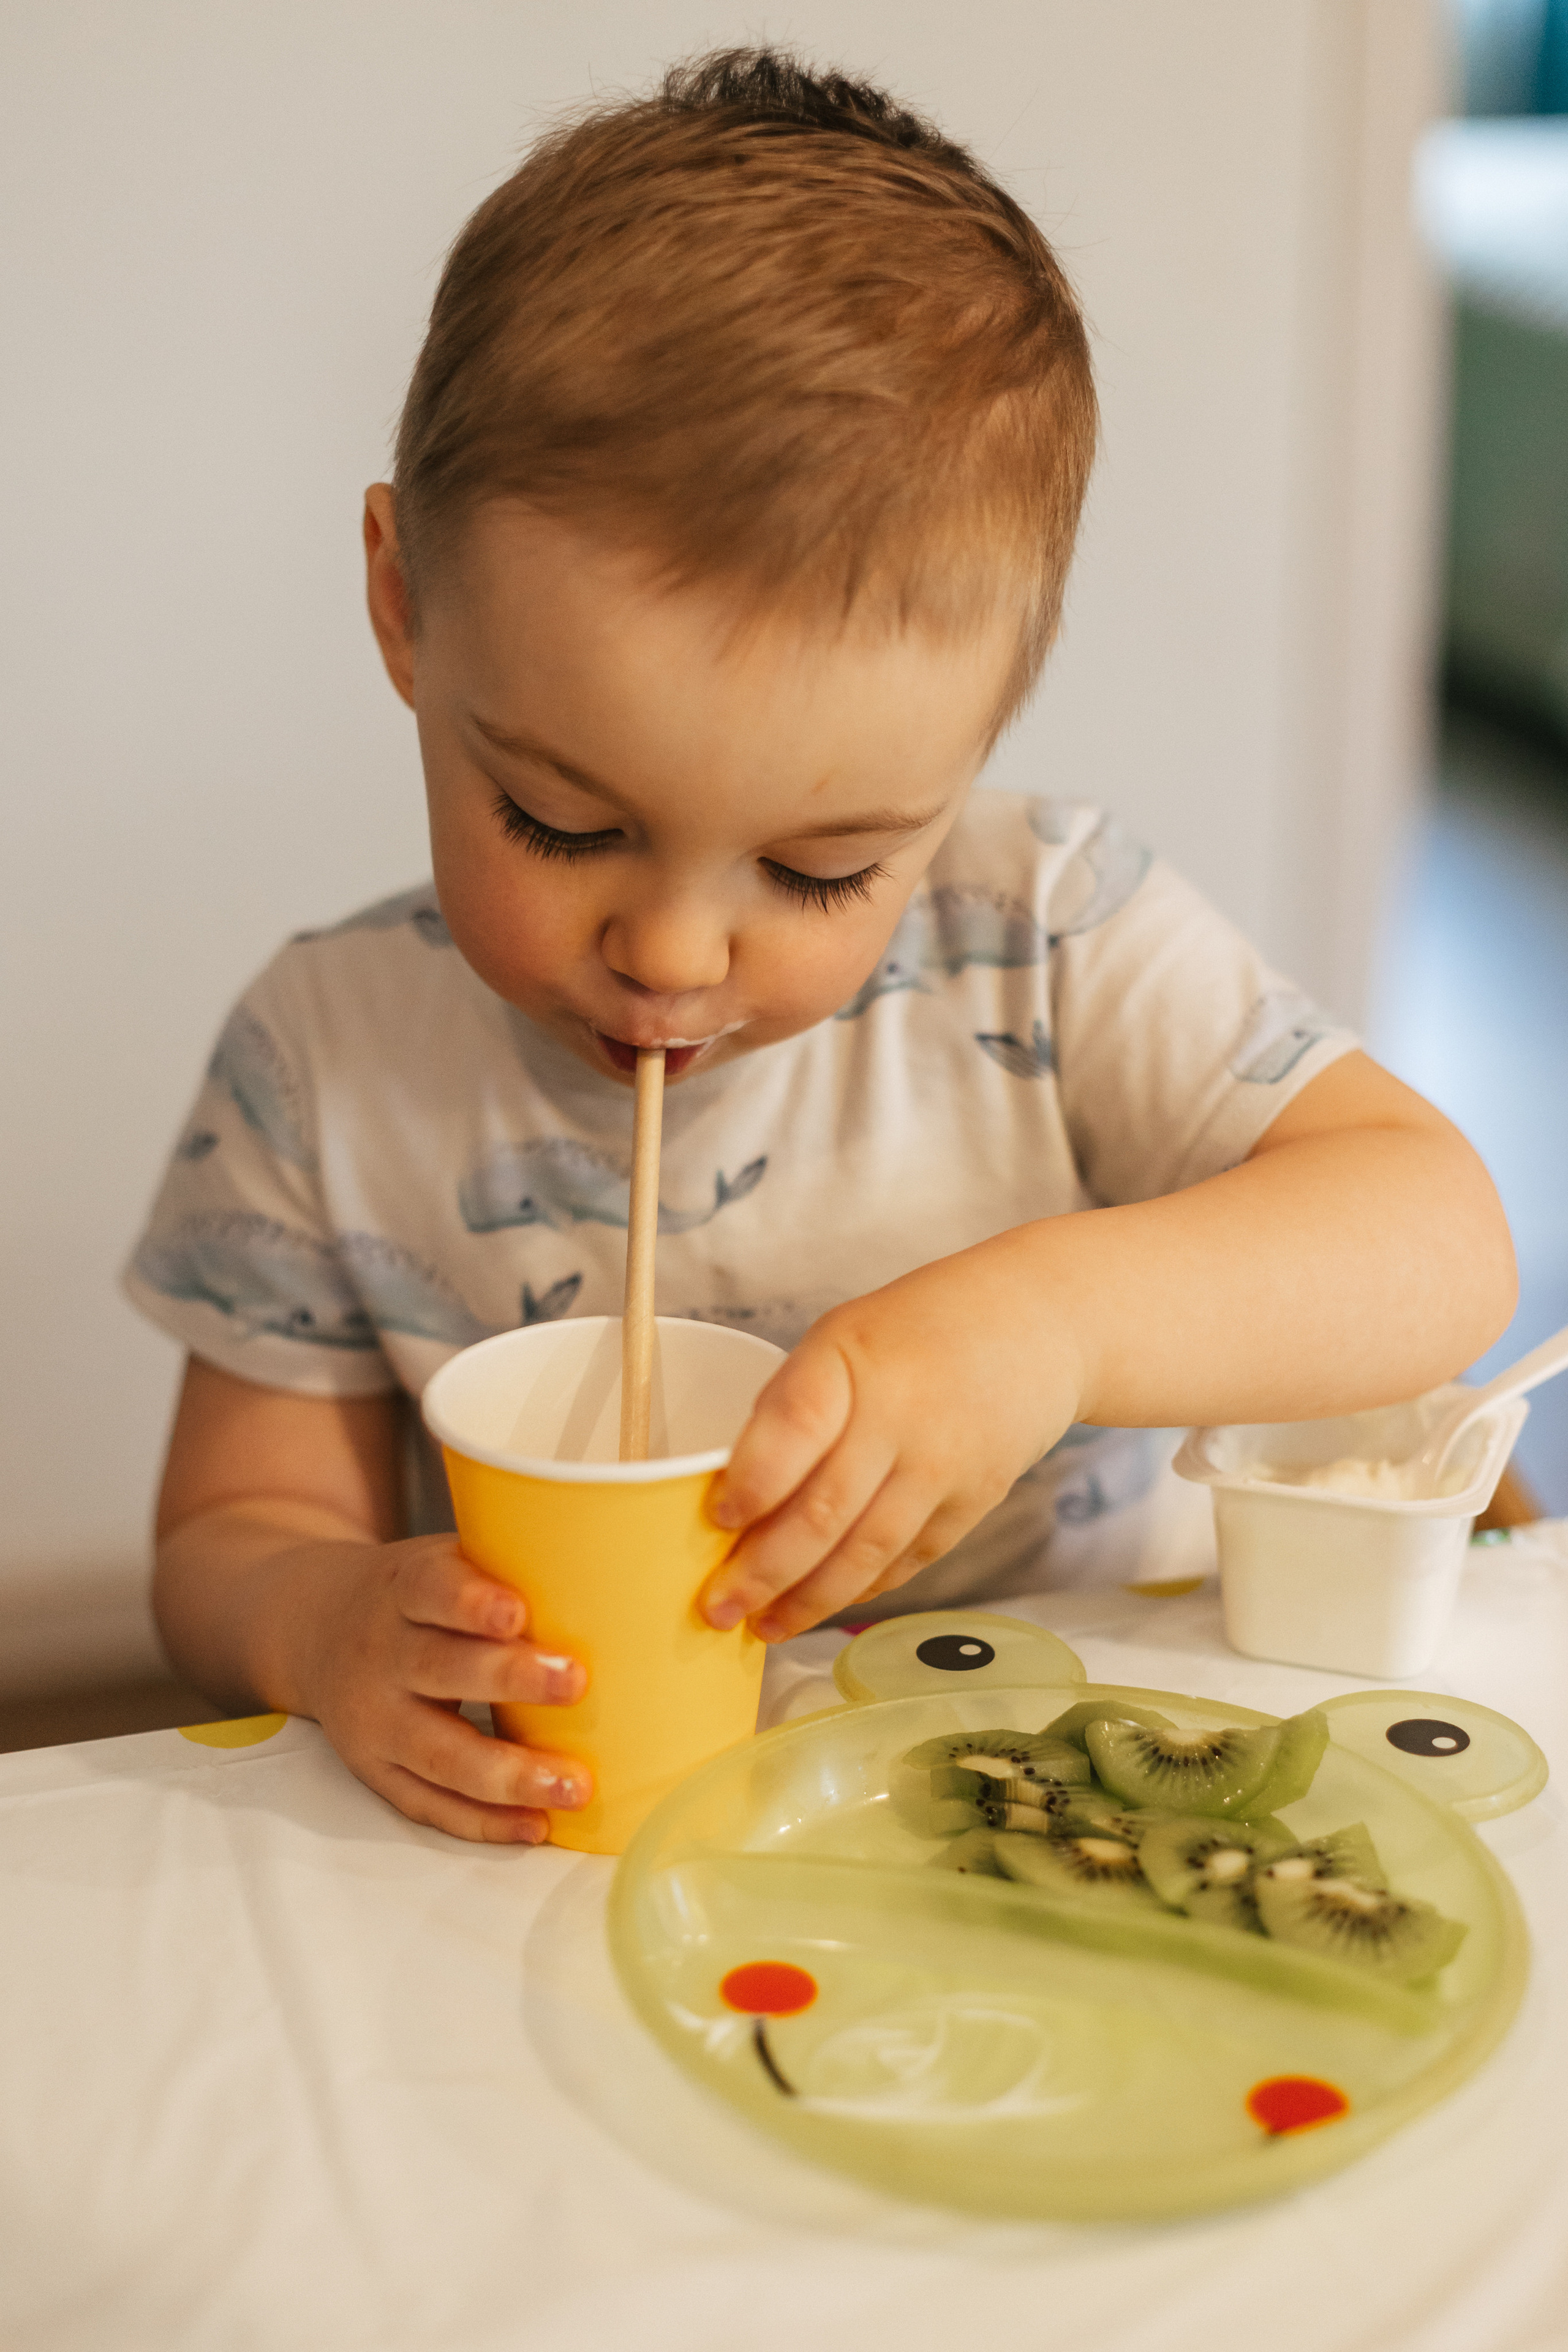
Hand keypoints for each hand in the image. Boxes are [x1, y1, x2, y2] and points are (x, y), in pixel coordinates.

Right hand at [290, 1532, 590, 1842]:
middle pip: (438, 1669)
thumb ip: (507, 1566)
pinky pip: (428, 1804)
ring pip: (437, 1753)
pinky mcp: (374, 1771)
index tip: (518, 1613)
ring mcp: (373, 1720)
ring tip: (574, 1785)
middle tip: (575, 1683)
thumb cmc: (420, 1593)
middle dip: (508, 1679)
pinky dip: (483, 1821)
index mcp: (401, 1589)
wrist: (315, 1626)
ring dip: (509, 1775)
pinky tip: (536, 1824)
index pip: (430, 1590)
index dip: (471, 1602)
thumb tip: (619, 1575)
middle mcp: (379, 1654)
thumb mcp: (444, 1559)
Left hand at [701, 1239, 1083, 1641]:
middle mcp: (902, 1416)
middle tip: (717, 1608)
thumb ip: (792, 1406)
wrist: (1037, 1325)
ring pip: (866, 1551)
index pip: (794, 1426)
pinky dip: (861, 1590)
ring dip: (808, 1600)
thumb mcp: (841, 1337)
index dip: (753, 1481)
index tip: (717, 1521)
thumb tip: (737, 1492)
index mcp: (852, 1359)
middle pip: (825, 1510)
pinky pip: (909, 1560)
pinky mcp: (975, 1502)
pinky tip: (824, 1607)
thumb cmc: (919, 1329)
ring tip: (762, 1628)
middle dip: (764, 1571)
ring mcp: (944, 1466)